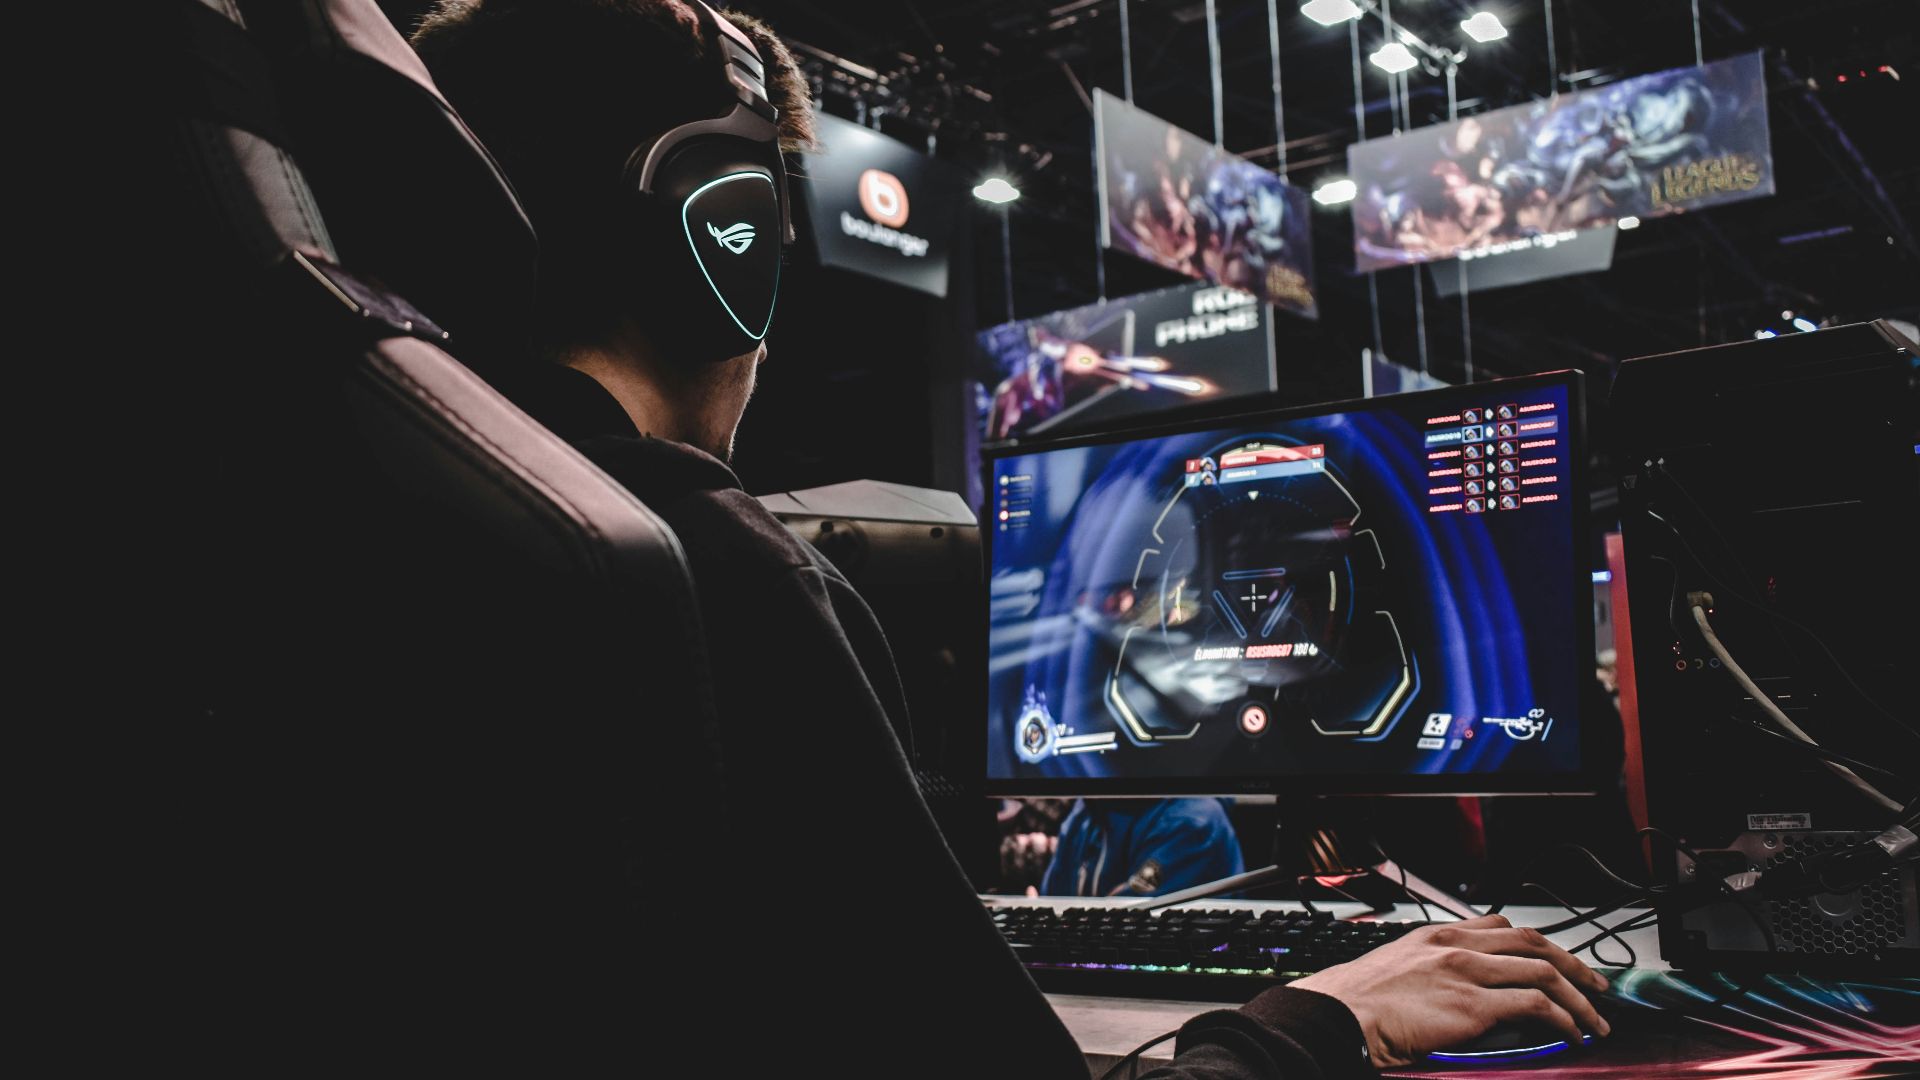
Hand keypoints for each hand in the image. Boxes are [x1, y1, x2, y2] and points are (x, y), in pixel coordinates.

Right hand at [1291, 913, 1609, 1066]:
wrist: (1339, 1016)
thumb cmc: (1357, 1002)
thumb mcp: (1396, 967)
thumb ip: (1431, 969)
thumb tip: (1456, 990)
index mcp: (1437, 935)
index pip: (1501, 925)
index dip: (1538, 943)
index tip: (1555, 958)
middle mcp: (1457, 945)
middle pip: (1533, 943)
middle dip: (1573, 964)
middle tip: (1594, 984)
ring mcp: (1468, 973)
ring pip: (1545, 972)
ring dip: (1579, 998)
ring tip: (1594, 1018)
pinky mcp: (1474, 1006)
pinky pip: (1537, 1006)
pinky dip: (1564, 1019)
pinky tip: (1571, 1033)